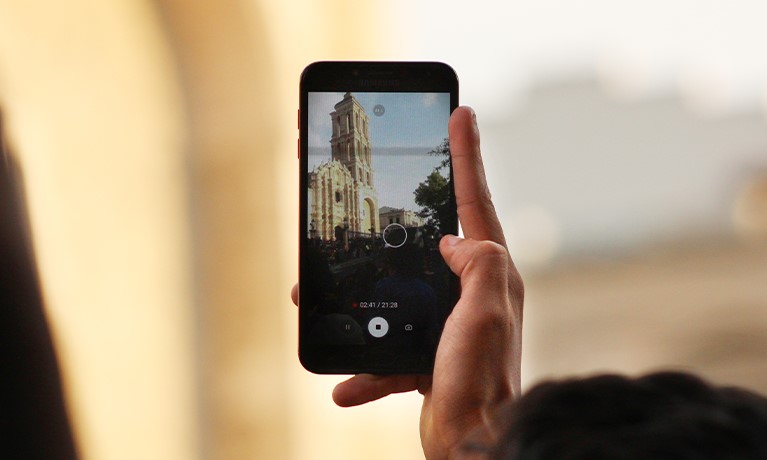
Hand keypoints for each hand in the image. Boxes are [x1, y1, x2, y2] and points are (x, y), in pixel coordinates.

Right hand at [291, 107, 523, 458]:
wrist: (473, 444)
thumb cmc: (483, 378)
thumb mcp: (485, 309)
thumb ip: (477, 263)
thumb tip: (451, 239)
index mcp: (487, 271)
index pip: (474, 199)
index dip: (467, 153)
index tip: (461, 113)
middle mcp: (470, 291)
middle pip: (425, 239)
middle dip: (391, 221)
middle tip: (362, 198)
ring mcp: (445, 323)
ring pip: (393, 293)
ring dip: (355, 299)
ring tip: (312, 294)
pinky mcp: (426, 355)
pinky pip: (385, 350)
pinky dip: (363, 367)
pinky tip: (343, 382)